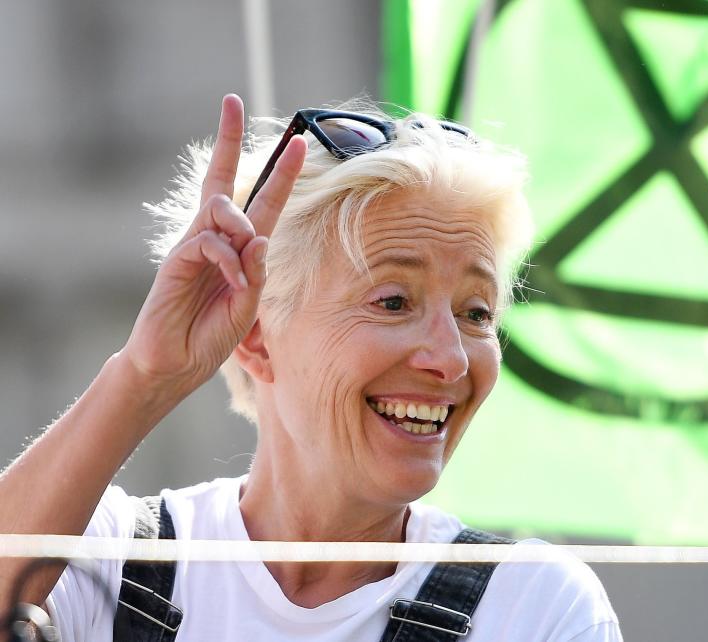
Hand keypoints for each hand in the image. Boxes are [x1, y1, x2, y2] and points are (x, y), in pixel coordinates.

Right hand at [120, 94, 306, 396]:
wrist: (176, 363)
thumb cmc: (212, 335)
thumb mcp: (249, 306)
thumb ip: (257, 272)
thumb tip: (259, 236)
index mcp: (240, 249)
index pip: (260, 201)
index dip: (279, 172)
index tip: (298, 141)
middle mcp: (216, 239)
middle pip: (224, 180)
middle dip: (228, 139)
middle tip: (233, 101)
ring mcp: (194, 245)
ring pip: (221, 208)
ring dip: (241, 225)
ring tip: (244, 257)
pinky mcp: (177, 258)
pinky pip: (209, 241)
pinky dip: (227, 259)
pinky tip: (232, 281)